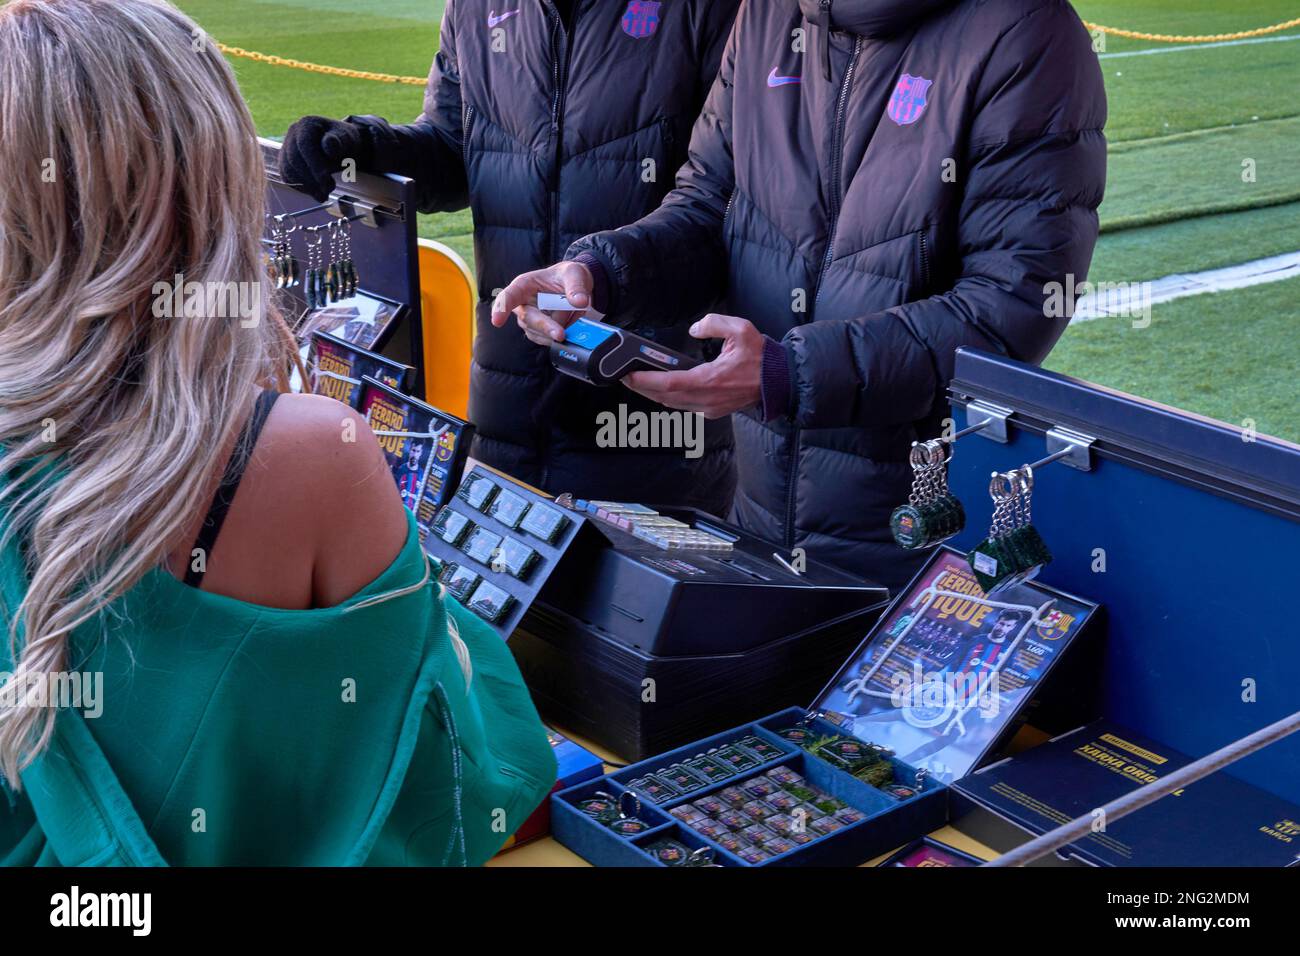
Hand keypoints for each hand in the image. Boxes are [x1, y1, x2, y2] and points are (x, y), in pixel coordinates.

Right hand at [280, 116, 366, 201]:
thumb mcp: (346, 139)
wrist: (340, 147)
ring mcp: (287, 147)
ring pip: (288, 170)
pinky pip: (288, 177)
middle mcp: (292, 133)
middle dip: (311, 178)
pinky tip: (316, 192)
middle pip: (294, 159)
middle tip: (328, 189)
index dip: (314, 164)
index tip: (326, 179)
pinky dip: (301, 188)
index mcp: (307, 124)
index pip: (304, 145)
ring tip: (325, 193)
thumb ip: (338, 142)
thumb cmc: (344, 142)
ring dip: (307, 186)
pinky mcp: (286, 162)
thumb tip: (329, 146)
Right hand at [491, 261, 594, 345]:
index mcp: (523, 285)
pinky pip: (549, 340)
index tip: (497, 321)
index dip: (501, 309)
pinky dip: (564, 334)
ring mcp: (530, 320)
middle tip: (560, 335)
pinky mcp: (540, 333)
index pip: (508, 297)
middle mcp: (523, 304)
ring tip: (574, 312)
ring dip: (559, 328)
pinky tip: (572, 323)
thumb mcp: (574, 273)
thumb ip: (576, 286)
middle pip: (528, 319)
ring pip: (539, 333)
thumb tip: (579, 302)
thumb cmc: (568, 276)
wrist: (577, 289)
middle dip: (545, 327)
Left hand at [624, 314, 762, 418]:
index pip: (669, 384)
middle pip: (665, 398)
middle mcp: (706, 399)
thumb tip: (694, 329)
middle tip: (626, 377)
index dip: (646, 381)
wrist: (780, 382)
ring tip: (638, 382)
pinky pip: (684, 407)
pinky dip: (669, 399)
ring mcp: (709, 408)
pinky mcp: (712, 411)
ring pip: (672, 405)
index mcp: (710, 380)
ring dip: (654, 395)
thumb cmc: (762, 358)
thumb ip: (713, 324)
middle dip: (643, 388)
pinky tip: (661, 389)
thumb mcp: (740, 330)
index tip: (629, 376)